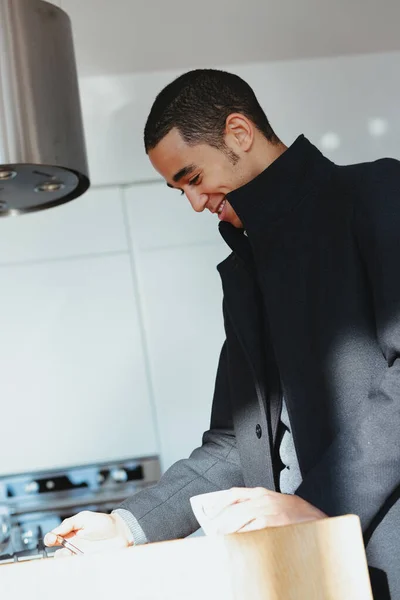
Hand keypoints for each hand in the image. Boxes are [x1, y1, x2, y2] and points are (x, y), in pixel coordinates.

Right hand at [44, 511, 132, 557]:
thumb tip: (56, 531)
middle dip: (58, 554)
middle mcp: (73, 547)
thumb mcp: (84, 518)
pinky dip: (79, 565)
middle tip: (66, 549)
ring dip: (68, 561)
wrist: (120, 531)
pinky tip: (83, 558)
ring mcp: (81, 556)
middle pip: (58, 555)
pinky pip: (80, 568)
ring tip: (74, 554)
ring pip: (68, 563)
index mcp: (70, 534)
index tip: (51, 539)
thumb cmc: (103, 523)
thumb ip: (69, 523)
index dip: (50, 539)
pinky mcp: (90, 562)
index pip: (54, 539)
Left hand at [202, 487, 326, 533]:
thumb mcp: (275, 503)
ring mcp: (267, 511)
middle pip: (233, 509)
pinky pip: (250, 531)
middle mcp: (262, 499)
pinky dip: (241, 537)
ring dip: (227, 531)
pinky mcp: (272, 523)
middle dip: (220, 521)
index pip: (234, 494)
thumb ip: (257, 507)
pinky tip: (236, 542)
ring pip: (239, 520)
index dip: (219, 502)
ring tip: (221, 539)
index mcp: (262, 493)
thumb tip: (235, 518)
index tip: (209, 510)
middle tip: (213, 532)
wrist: (317, 521)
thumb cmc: (298, 514)